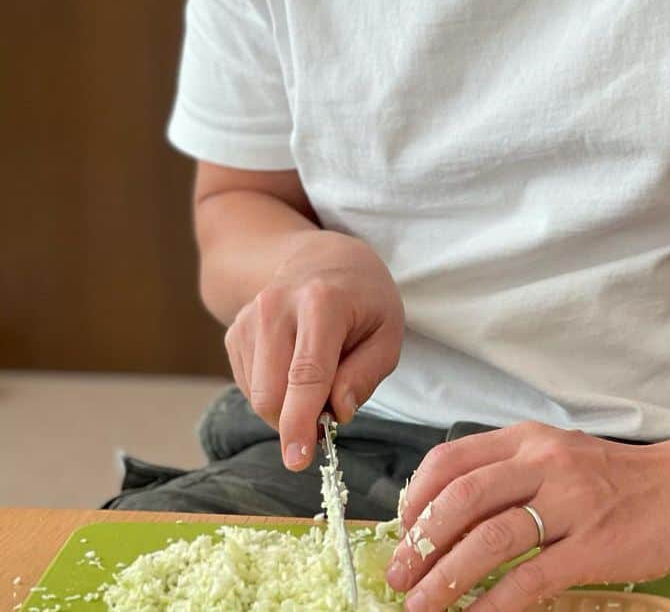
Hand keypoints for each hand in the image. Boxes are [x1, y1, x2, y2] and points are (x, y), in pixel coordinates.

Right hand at [224, 231, 403, 469]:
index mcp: (322, 302)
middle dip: (297, 422)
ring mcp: (249, 317)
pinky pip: (248, 387)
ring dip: (287, 407)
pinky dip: (273, 393)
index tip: (298, 459)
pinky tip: (293, 368)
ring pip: (257, 395)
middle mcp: (276, 306)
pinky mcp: (235, 331)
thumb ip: (367, 374)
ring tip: (317, 378)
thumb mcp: (388, 330)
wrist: (321, 257)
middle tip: (329, 412)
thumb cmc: (362, 298)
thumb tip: (337, 412)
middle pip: (272, 392)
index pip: (306, 373)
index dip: (300, 421)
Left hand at [383, 422, 669, 611]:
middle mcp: (544, 463)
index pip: (452, 460)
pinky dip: (494, 603)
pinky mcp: (595, 545)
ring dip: (446, 576)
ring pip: (490, 537)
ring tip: (421, 605)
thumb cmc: (622, 478)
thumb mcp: (560, 456)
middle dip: (420, 541)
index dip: (416, 498)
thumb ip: (513, 473)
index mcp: (529, 440)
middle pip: (462, 497)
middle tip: (399, 576)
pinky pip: (531, 577)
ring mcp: (570, 503)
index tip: (402, 532)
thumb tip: (453, 513)